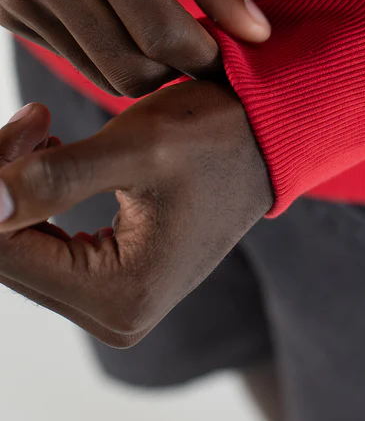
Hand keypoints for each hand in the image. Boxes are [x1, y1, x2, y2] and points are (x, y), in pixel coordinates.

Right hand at [0, 0, 269, 96]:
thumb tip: (255, 31)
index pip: (161, 34)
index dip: (205, 57)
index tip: (230, 55)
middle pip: (129, 69)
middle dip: (176, 69)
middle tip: (198, 43)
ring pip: (99, 73)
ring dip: (142, 62)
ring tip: (157, 17)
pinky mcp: (3, 8)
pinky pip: (70, 57)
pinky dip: (106, 49)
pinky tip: (118, 9)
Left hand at [0, 83, 272, 345]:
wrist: (270, 139)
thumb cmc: (218, 134)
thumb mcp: (140, 145)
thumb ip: (58, 177)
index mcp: (121, 295)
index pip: (5, 248)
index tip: (29, 117)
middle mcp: (115, 317)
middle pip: (10, 255)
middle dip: (6, 183)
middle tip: (33, 118)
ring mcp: (115, 305)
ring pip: (23, 250)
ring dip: (20, 189)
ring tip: (45, 130)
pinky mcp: (115, 283)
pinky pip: (49, 248)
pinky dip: (40, 202)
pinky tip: (56, 156)